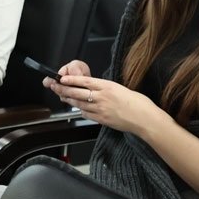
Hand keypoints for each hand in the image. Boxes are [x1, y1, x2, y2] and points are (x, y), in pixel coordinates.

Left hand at [49, 74, 164, 135]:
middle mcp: (101, 97)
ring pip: (79, 104)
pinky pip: (86, 114)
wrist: (145, 119)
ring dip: (68, 100)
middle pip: (77, 92)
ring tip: (61, 96)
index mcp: (107, 86)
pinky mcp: (101, 119)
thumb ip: (106, 88)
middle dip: (63, 89)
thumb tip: (96, 88)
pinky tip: (76, 108)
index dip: (71, 80)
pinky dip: (80, 110)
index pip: (84, 81)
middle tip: (54, 86)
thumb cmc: (138, 103)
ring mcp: (100, 109)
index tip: (62, 78)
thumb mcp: (121, 89)